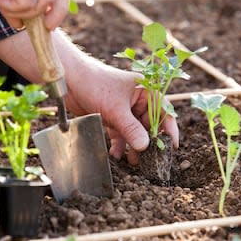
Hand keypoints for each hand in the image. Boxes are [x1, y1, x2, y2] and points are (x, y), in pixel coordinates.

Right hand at [0, 0, 70, 29]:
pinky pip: (29, 4)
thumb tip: (20, 26)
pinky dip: (13, 8)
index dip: (60, 4)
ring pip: (43, 3)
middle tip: (47, 28)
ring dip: (22, 11)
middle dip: (57, 13)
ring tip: (2, 3)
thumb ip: (13, 5)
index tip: (50, 22)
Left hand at [0, 30, 179, 164]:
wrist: (68, 79)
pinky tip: (115, 154)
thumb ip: (131, 129)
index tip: (171, 147)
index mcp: (145, 91)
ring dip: (133, 146)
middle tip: (149, 159)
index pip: (164, 111)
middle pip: (149, 125)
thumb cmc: (95, 84)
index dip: (169, 129)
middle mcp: (137, 100)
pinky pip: (120, 133)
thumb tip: (145, 146)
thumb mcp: (116, 109)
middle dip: (148, 142)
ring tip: (133, 161)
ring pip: (134, 131)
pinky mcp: (111, 116)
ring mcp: (124, 109)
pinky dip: (118, 144)